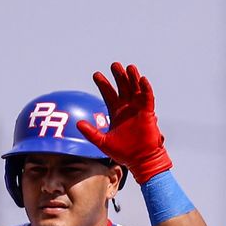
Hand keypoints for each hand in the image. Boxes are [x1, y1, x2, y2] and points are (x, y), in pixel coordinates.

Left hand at [77, 62, 171, 182]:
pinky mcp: (148, 113)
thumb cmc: (123, 153)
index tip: (96, 74)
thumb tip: (77, 124)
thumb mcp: (103, 142)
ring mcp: (138, 109)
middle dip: (118, 76)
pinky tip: (141, 79)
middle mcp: (127, 108)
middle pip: (122, 87)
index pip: (108, 93)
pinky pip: (148, 97)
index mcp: (116, 112)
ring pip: (135, 89)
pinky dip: (146, 88)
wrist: (140, 161)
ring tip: (128, 67)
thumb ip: (91, 133)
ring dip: (132, 78)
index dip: (103, 84)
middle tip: (114, 65)